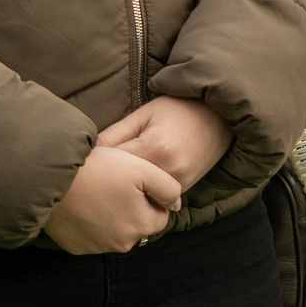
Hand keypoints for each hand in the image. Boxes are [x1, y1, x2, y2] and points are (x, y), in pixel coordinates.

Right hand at [44, 144, 181, 254]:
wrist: (51, 180)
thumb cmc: (100, 170)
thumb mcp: (142, 169)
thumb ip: (168, 187)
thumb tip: (176, 204)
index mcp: (142, 226)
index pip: (159, 216)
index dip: (150, 197)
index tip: (134, 181)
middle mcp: (122, 244)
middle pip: (137, 225)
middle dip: (133, 208)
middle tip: (115, 184)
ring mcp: (97, 248)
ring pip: (115, 231)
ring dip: (112, 216)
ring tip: (98, 191)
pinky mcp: (76, 248)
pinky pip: (92, 236)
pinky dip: (91, 223)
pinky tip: (83, 204)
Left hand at [98, 94, 234, 191]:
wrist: (221, 116)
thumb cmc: (181, 108)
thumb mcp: (146, 113)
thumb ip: (116, 133)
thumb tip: (88, 151)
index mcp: (154, 148)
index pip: (112, 164)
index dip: (96, 164)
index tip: (84, 164)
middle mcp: (167, 171)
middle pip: (124, 186)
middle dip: (107, 182)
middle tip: (91, 178)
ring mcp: (179, 184)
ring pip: (139, 196)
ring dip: (125, 191)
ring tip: (113, 182)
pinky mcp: (185, 191)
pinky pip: (156, 198)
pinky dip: (144, 193)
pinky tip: (135, 185)